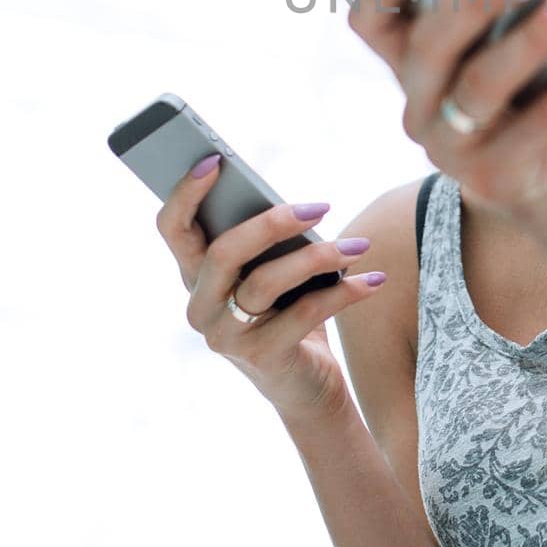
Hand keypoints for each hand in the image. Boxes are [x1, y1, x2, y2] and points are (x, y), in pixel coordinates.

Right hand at [154, 154, 386, 421]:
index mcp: (196, 275)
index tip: (214, 159)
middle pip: (223, 253)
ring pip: (265, 283)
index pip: (173, 229)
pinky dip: (344, 292)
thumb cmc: (289, 312)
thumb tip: (295, 206)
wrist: (306, 387)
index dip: (185, 193)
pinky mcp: (262, 358)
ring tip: (359, 245)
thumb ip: (268, 242)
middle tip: (321, 207)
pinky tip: (373, 279)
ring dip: (319, 257)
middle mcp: (201, 306)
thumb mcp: (273, 272)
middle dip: (272, 223)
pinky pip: (304, 314)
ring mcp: (227, 336)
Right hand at [348, 0, 546, 258]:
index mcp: (416, 65)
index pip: (372, 20)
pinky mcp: (500, 182)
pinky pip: (538, 128)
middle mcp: (420, 108)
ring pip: (480, 85)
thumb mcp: (532, 42)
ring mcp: (453, 151)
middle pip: (429, 46)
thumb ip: (520, 5)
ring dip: (533, 39)